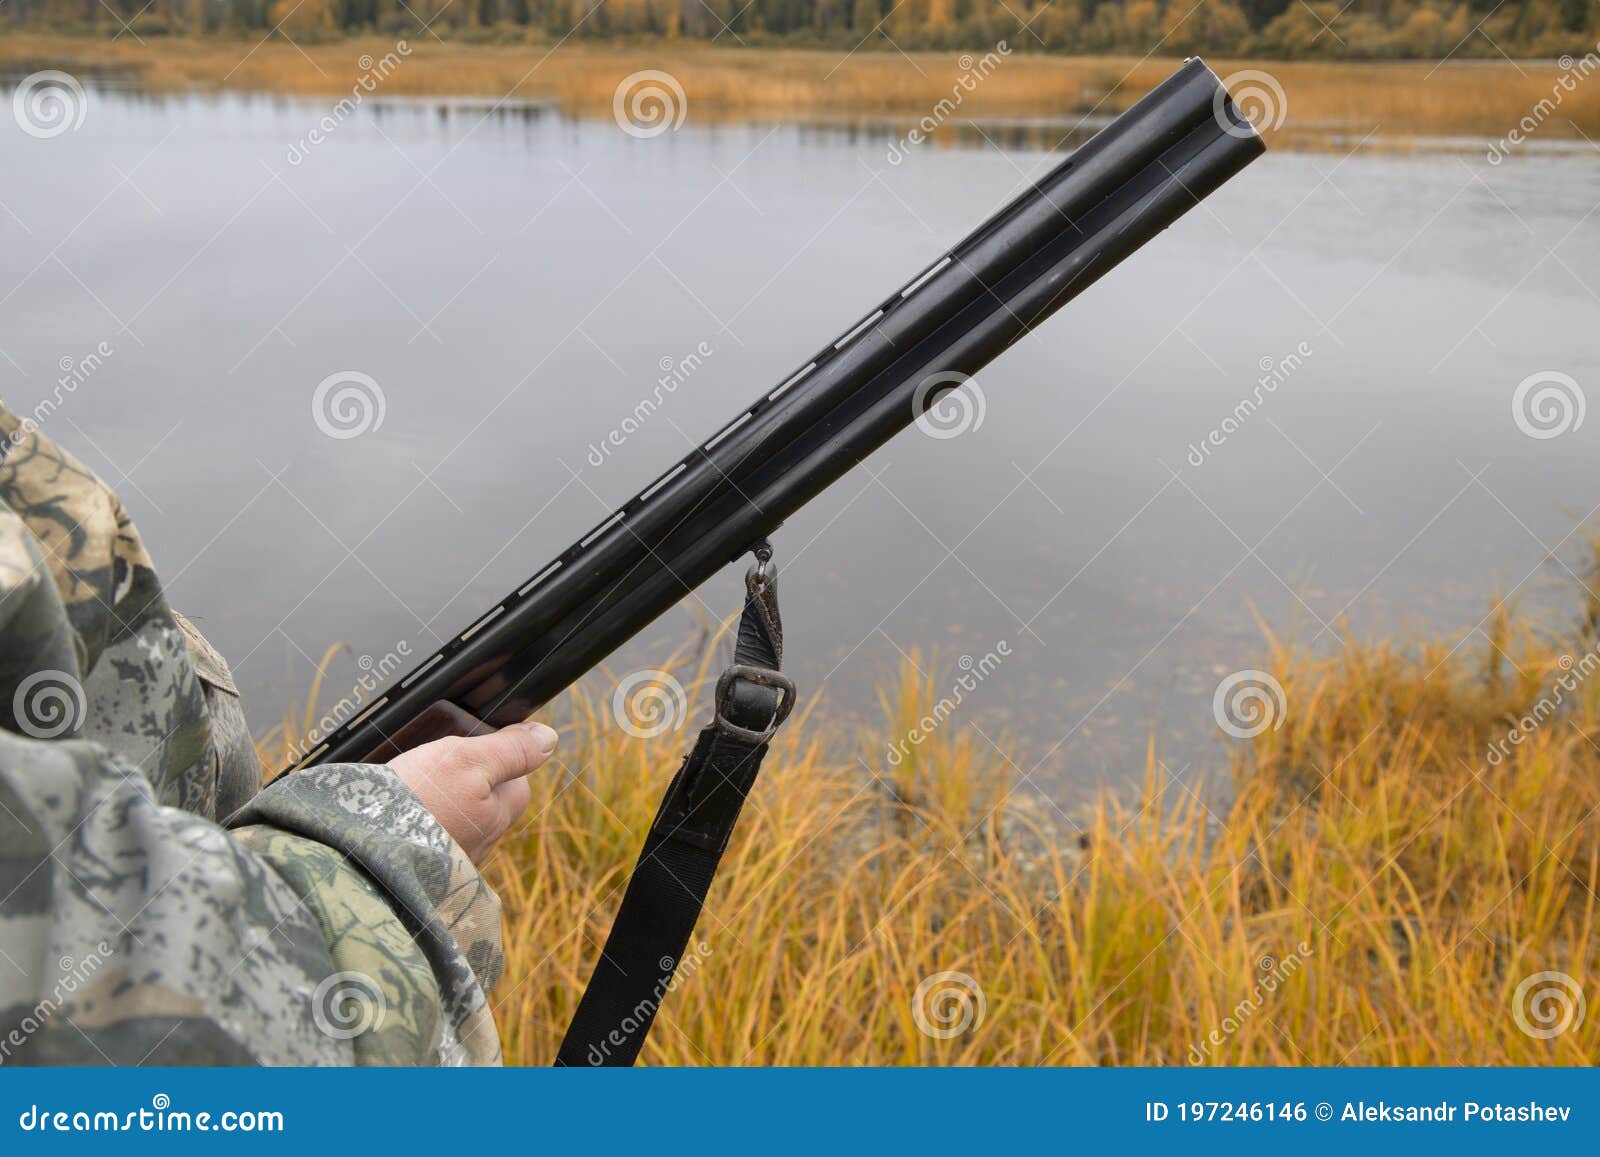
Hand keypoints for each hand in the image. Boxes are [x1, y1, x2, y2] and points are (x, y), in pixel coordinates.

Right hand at [389, 720, 558, 864]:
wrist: (364, 855)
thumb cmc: (417, 802)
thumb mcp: (467, 760)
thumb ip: (510, 750)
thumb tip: (547, 738)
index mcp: (498, 816)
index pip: (516, 781)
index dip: (495, 758)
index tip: (469, 747)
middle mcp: (480, 845)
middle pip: (484, 801)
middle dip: (464, 782)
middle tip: (431, 768)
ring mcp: (451, 862)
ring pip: (454, 820)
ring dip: (436, 803)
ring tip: (409, 789)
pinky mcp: (420, 871)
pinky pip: (426, 839)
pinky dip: (414, 824)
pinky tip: (393, 815)